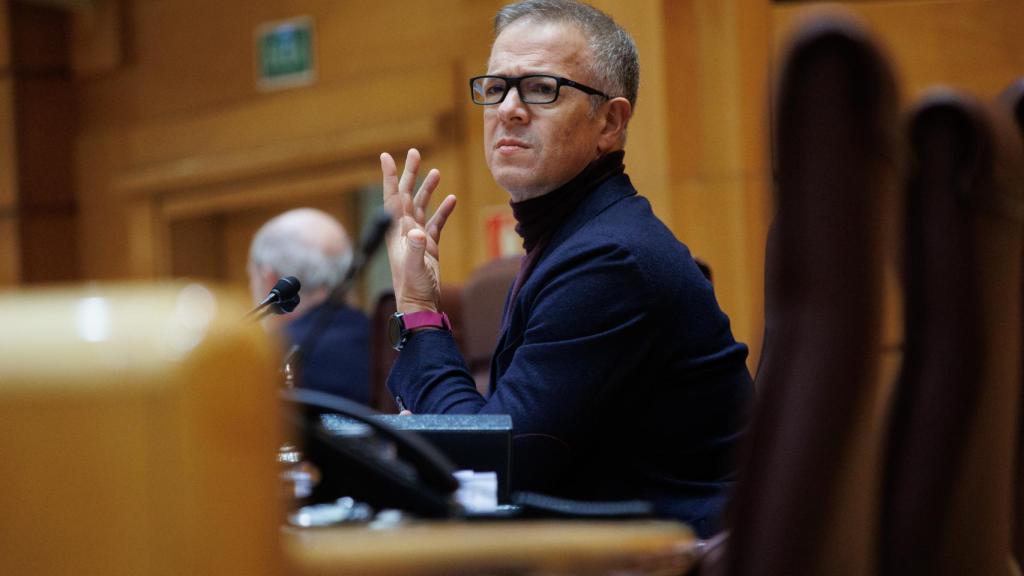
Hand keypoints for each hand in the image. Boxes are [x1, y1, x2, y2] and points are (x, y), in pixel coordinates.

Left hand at [380, 148, 456, 312]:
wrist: (420, 304)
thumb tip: (418, 231)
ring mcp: (417, 238)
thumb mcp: (415, 268)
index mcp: (398, 232)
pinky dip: (442, 211)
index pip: (393, 198)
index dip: (390, 177)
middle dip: (410, 174)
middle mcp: (405, 231)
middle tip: (414, 153)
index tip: (387, 157)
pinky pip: (435, 223)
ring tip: (435, 172)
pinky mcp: (429, 246)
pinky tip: (451, 199)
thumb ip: (416, 249)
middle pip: (407, 196)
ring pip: (421, 207)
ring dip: (428, 189)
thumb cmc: (414, 288)